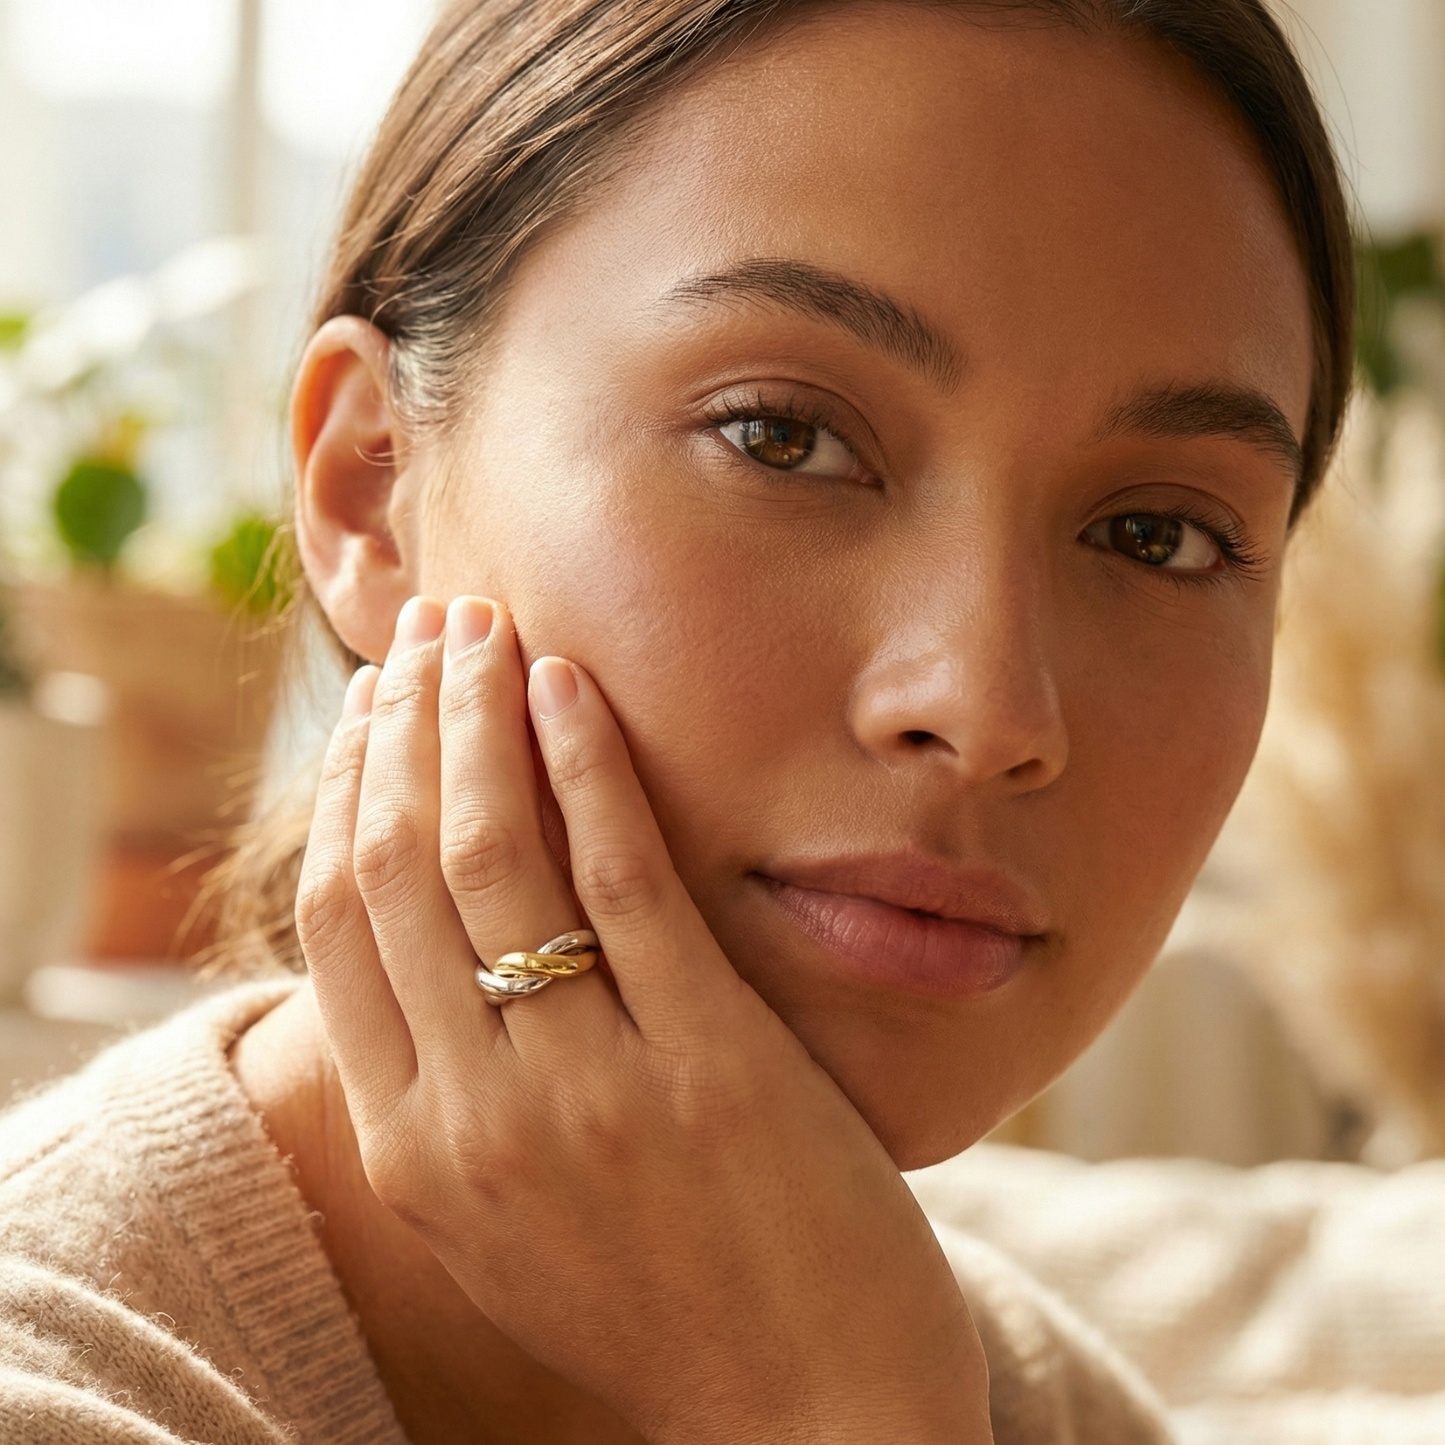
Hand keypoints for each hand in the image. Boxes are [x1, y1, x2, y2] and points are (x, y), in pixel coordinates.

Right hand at [297, 594, 992, 1444]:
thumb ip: (453, 1096)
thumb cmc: (667, 1302)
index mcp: (412, 1154)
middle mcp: (471, 1118)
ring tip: (486, 626)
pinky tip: (574, 689)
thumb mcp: (514, 1218)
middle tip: (429, 627)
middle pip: (395, 866)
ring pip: (489, 853)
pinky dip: (585, 766)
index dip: (344, 790)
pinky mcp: (705, 1064)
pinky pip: (619, 878)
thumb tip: (428, 946)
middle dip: (401, 724)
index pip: (337, 925)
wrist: (813, 1417)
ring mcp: (585, 1092)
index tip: (372, 706)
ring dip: (476, 716)